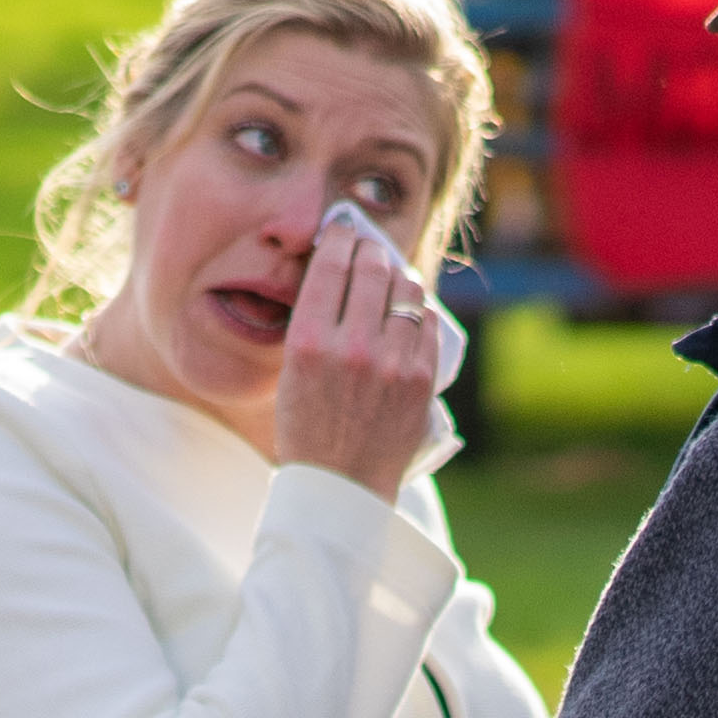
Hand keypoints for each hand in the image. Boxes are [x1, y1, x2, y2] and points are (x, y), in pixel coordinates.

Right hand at [267, 215, 446, 500]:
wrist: (340, 487)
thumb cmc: (307, 427)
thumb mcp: (291, 370)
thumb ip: (315, 319)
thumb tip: (341, 265)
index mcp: (310, 342)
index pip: (332, 264)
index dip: (341, 237)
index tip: (343, 230)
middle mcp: (353, 347)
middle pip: (373, 268)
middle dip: (371, 250)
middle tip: (368, 249)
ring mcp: (392, 363)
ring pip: (407, 288)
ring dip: (398, 276)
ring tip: (389, 280)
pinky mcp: (421, 379)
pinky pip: (427, 321)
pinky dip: (417, 309)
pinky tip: (406, 313)